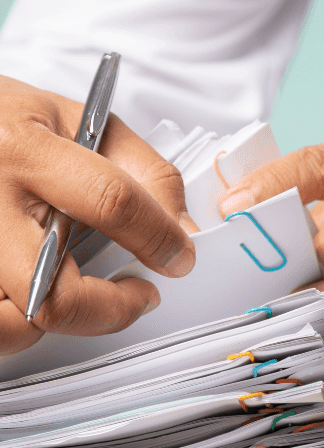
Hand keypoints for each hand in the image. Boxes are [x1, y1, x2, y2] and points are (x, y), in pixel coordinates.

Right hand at [0, 76, 197, 354]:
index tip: (179, 256)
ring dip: (53, 325)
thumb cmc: (7, 120)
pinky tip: (40, 300)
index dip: (158, 237)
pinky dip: (17, 326)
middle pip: (50, 293)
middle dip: (108, 310)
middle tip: (136, 297)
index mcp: (25, 151)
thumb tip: (182, 230)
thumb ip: (146, 173)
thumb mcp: (86, 122)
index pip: (110, 202)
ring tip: (84, 301)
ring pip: (8, 327)